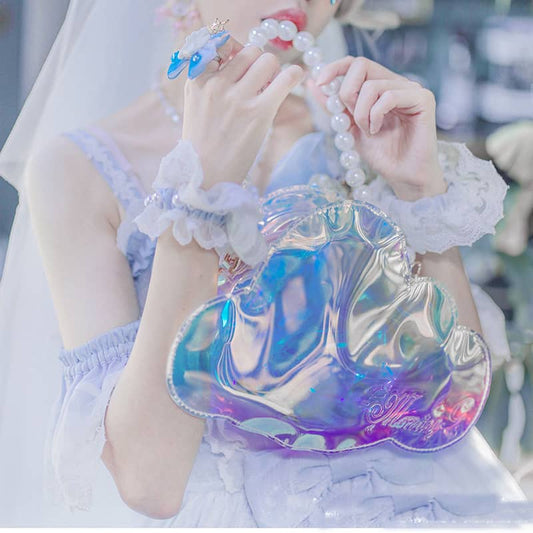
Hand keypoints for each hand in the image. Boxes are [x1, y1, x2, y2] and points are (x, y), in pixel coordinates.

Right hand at [181, 36, 304, 188]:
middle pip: (249, 51)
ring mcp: (238, 97)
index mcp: (197, 79)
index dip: (235, 51)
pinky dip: (294, 75)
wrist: (205, 177)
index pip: (220, 43)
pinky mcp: (259, 112)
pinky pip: (286, 77)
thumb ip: (210, 82)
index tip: (241, 65)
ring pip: (268, 60)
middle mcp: (216, 83)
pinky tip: (295, 78)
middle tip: (259, 83)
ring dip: (274, 71)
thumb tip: (239, 61)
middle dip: (258, 64)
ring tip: (271, 90)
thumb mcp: (195, 106)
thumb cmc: (202, 146)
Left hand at [309, 56, 446, 200]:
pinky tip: (378, 130)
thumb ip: (334, 106)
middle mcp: (396, 82)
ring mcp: (411, 89)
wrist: (402, 176)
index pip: (355, 63)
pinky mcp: (423, 98)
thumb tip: (311, 83)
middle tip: (351, 118)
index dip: (335, 68)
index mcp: (381, 86)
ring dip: (361, 113)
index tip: (319, 82)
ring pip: (372, 85)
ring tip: (369, 131)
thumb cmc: (381, 154)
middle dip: (347, 93)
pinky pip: (389, 96)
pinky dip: (376, 115)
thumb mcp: (350, 127)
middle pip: (361, 65)